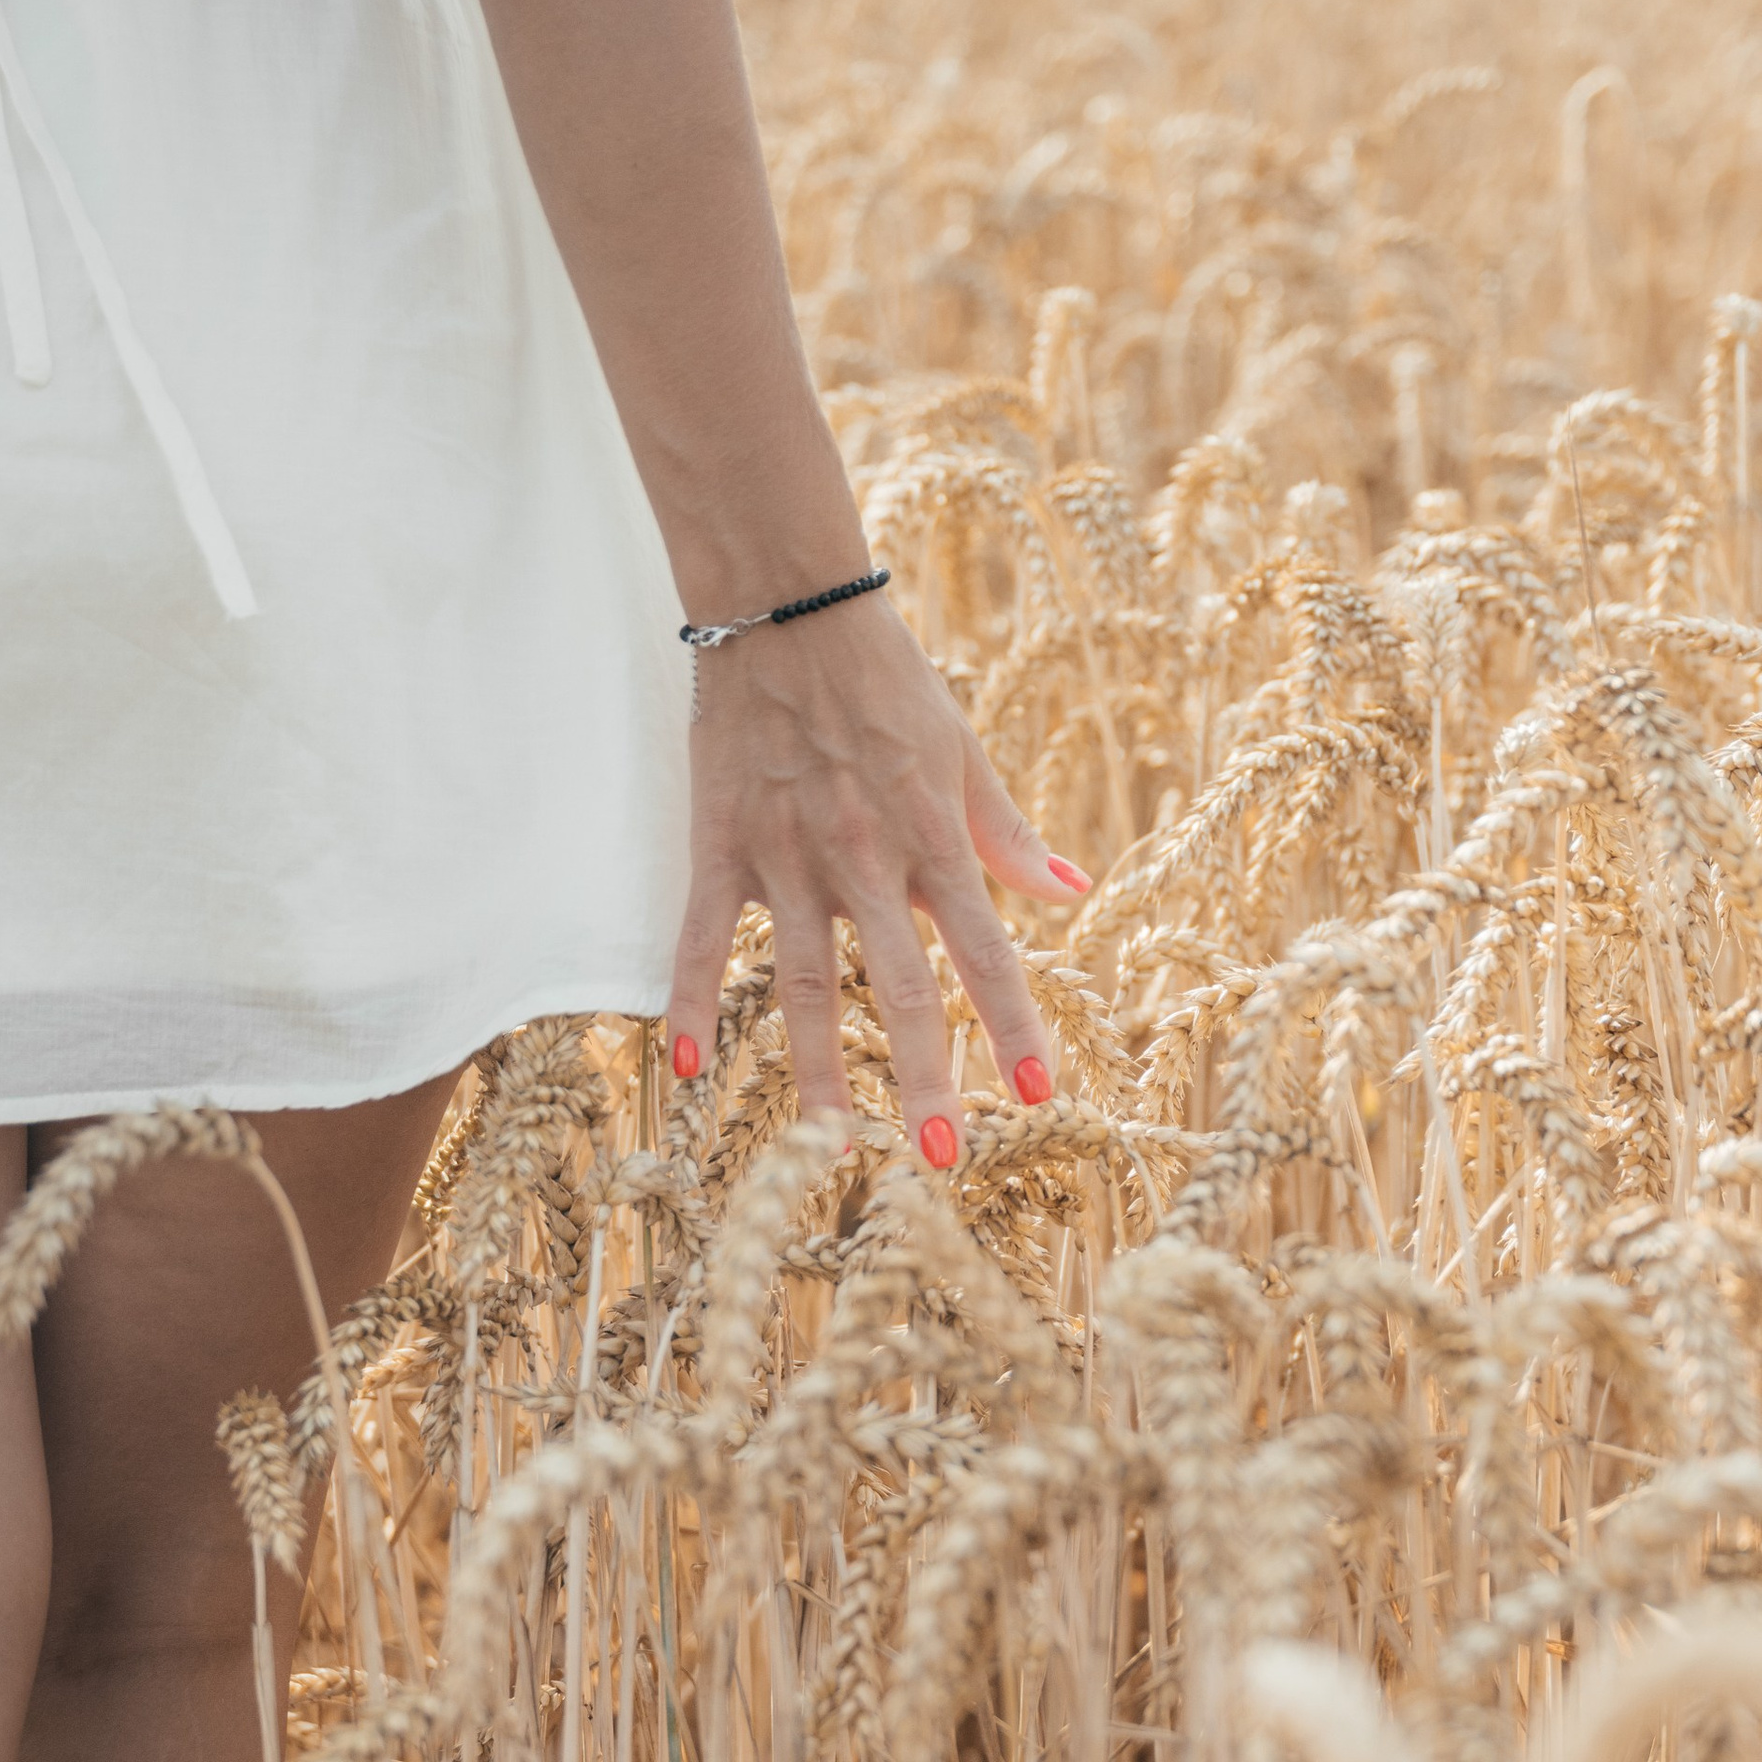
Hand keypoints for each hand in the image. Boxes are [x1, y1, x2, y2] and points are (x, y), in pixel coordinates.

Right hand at [666, 601, 1089, 1164]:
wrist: (791, 605)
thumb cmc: (888, 680)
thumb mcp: (965, 752)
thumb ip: (1010, 835)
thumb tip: (1073, 894)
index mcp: (935, 840)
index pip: (986, 952)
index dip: (1013, 1028)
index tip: (1036, 1095)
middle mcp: (868, 859)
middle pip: (902, 988)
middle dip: (925, 1076)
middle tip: (943, 1156)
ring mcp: (790, 857)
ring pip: (807, 982)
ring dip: (821, 1068)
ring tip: (834, 1143)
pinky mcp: (724, 843)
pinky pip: (704, 935)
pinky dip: (694, 999)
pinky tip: (688, 1067)